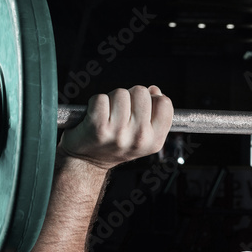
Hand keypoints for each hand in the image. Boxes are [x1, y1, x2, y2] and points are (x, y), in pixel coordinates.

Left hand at [59, 85, 173, 170]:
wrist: (88, 161)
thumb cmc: (116, 144)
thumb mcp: (143, 136)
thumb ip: (155, 114)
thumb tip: (154, 90)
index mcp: (155, 140)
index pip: (164, 103)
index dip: (152, 99)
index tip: (141, 107)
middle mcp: (140, 138)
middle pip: (141, 92)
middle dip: (130, 96)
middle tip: (122, 112)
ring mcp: (119, 133)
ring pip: (120, 93)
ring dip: (112, 99)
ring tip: (108, 114)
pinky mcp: (98, 127)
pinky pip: (100, 98)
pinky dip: (95, 102)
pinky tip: (96, 115)